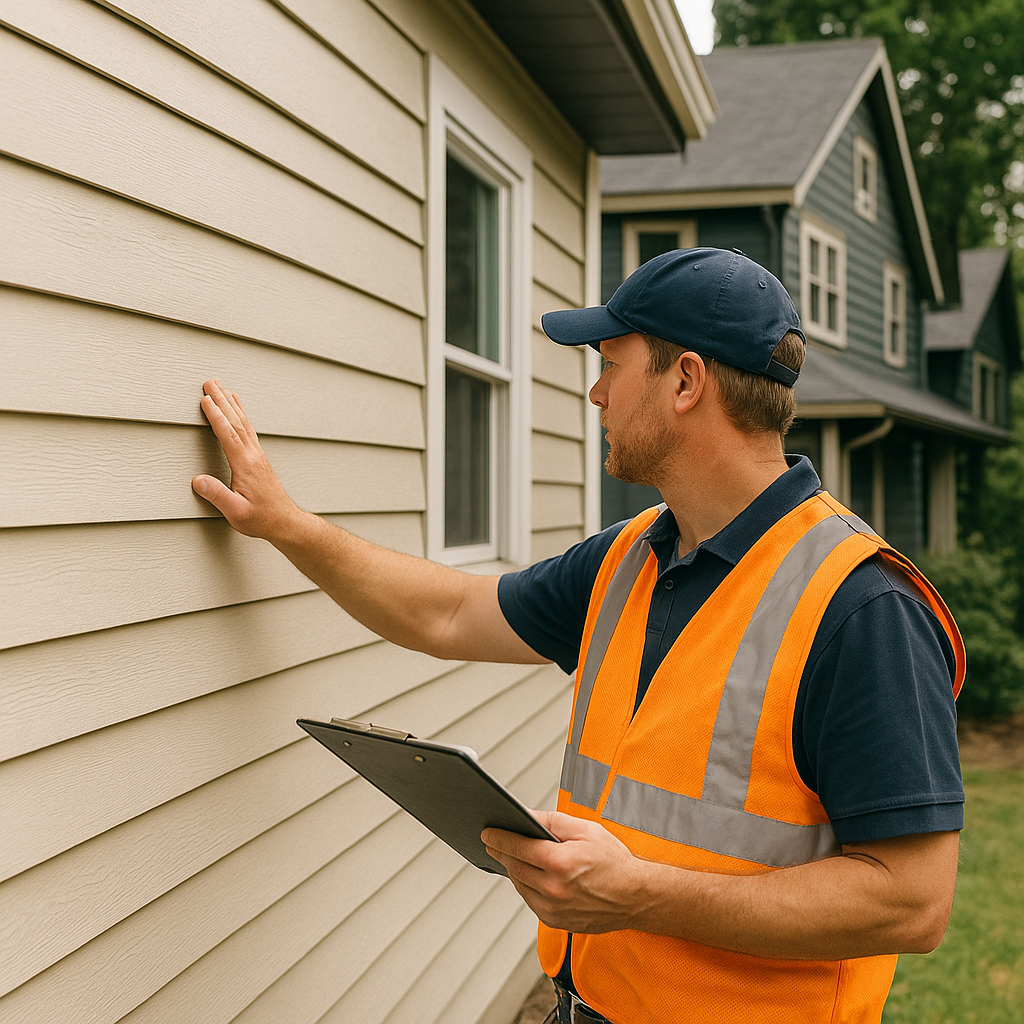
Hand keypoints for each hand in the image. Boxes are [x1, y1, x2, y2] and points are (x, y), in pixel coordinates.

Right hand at [192, 380, 298, 538]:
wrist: (285, 522)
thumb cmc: (261, 519)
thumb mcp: (236, 513)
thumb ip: (218, 496)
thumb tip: (198, 480)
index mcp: (246, 465)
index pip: (228, 434)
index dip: (216, 416)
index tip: (205, 399)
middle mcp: (254, 455)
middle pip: (236, 422)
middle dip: (222, 400)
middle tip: (210, 381)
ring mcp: (258, 455)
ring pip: (243, 423)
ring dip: (231, 404)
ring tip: (222, 387)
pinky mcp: (259, 458)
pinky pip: (248, 429)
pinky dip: (241, 415)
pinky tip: (238, 409)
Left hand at [482, 811, 648, 932]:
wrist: (636, 897)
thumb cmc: (615, 862)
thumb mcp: (587, 830)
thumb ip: (553, 821)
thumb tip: (527, 816)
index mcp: (561, 862)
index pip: (518, 847)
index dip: (499, 838)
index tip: (487, 833)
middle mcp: (555, 889)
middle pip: (515, 867)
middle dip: (502, 853)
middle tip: (492, 842)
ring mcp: (555, 909)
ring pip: (520, 886)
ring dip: (513, 870)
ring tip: (510, 856)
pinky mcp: (556, 922)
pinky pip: (531, 902)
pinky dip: (526, 887)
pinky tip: (529, 875)